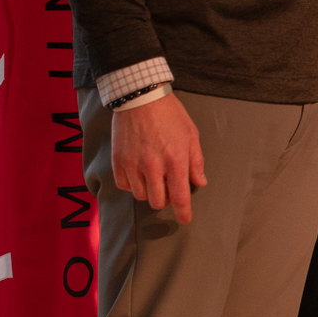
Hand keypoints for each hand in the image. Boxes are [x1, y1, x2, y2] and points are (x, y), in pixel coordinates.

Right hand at [111, 92, 206, 224]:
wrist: (140, 97)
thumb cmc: (169, 114)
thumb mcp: (191, 134)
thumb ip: (196, 161)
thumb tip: (199, 182)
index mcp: (175, 159)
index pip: (180, 196)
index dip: (183, 212)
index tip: (185, 219)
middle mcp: (153, 165)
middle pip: (157, 201)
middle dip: (166, 200)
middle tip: (169, 188)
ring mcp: (133, 164)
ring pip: (141, 196)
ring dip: (150, 192)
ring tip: (154, 177)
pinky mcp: (118, 161)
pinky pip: (124, 186)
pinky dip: (133, 184)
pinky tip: (139, 173)